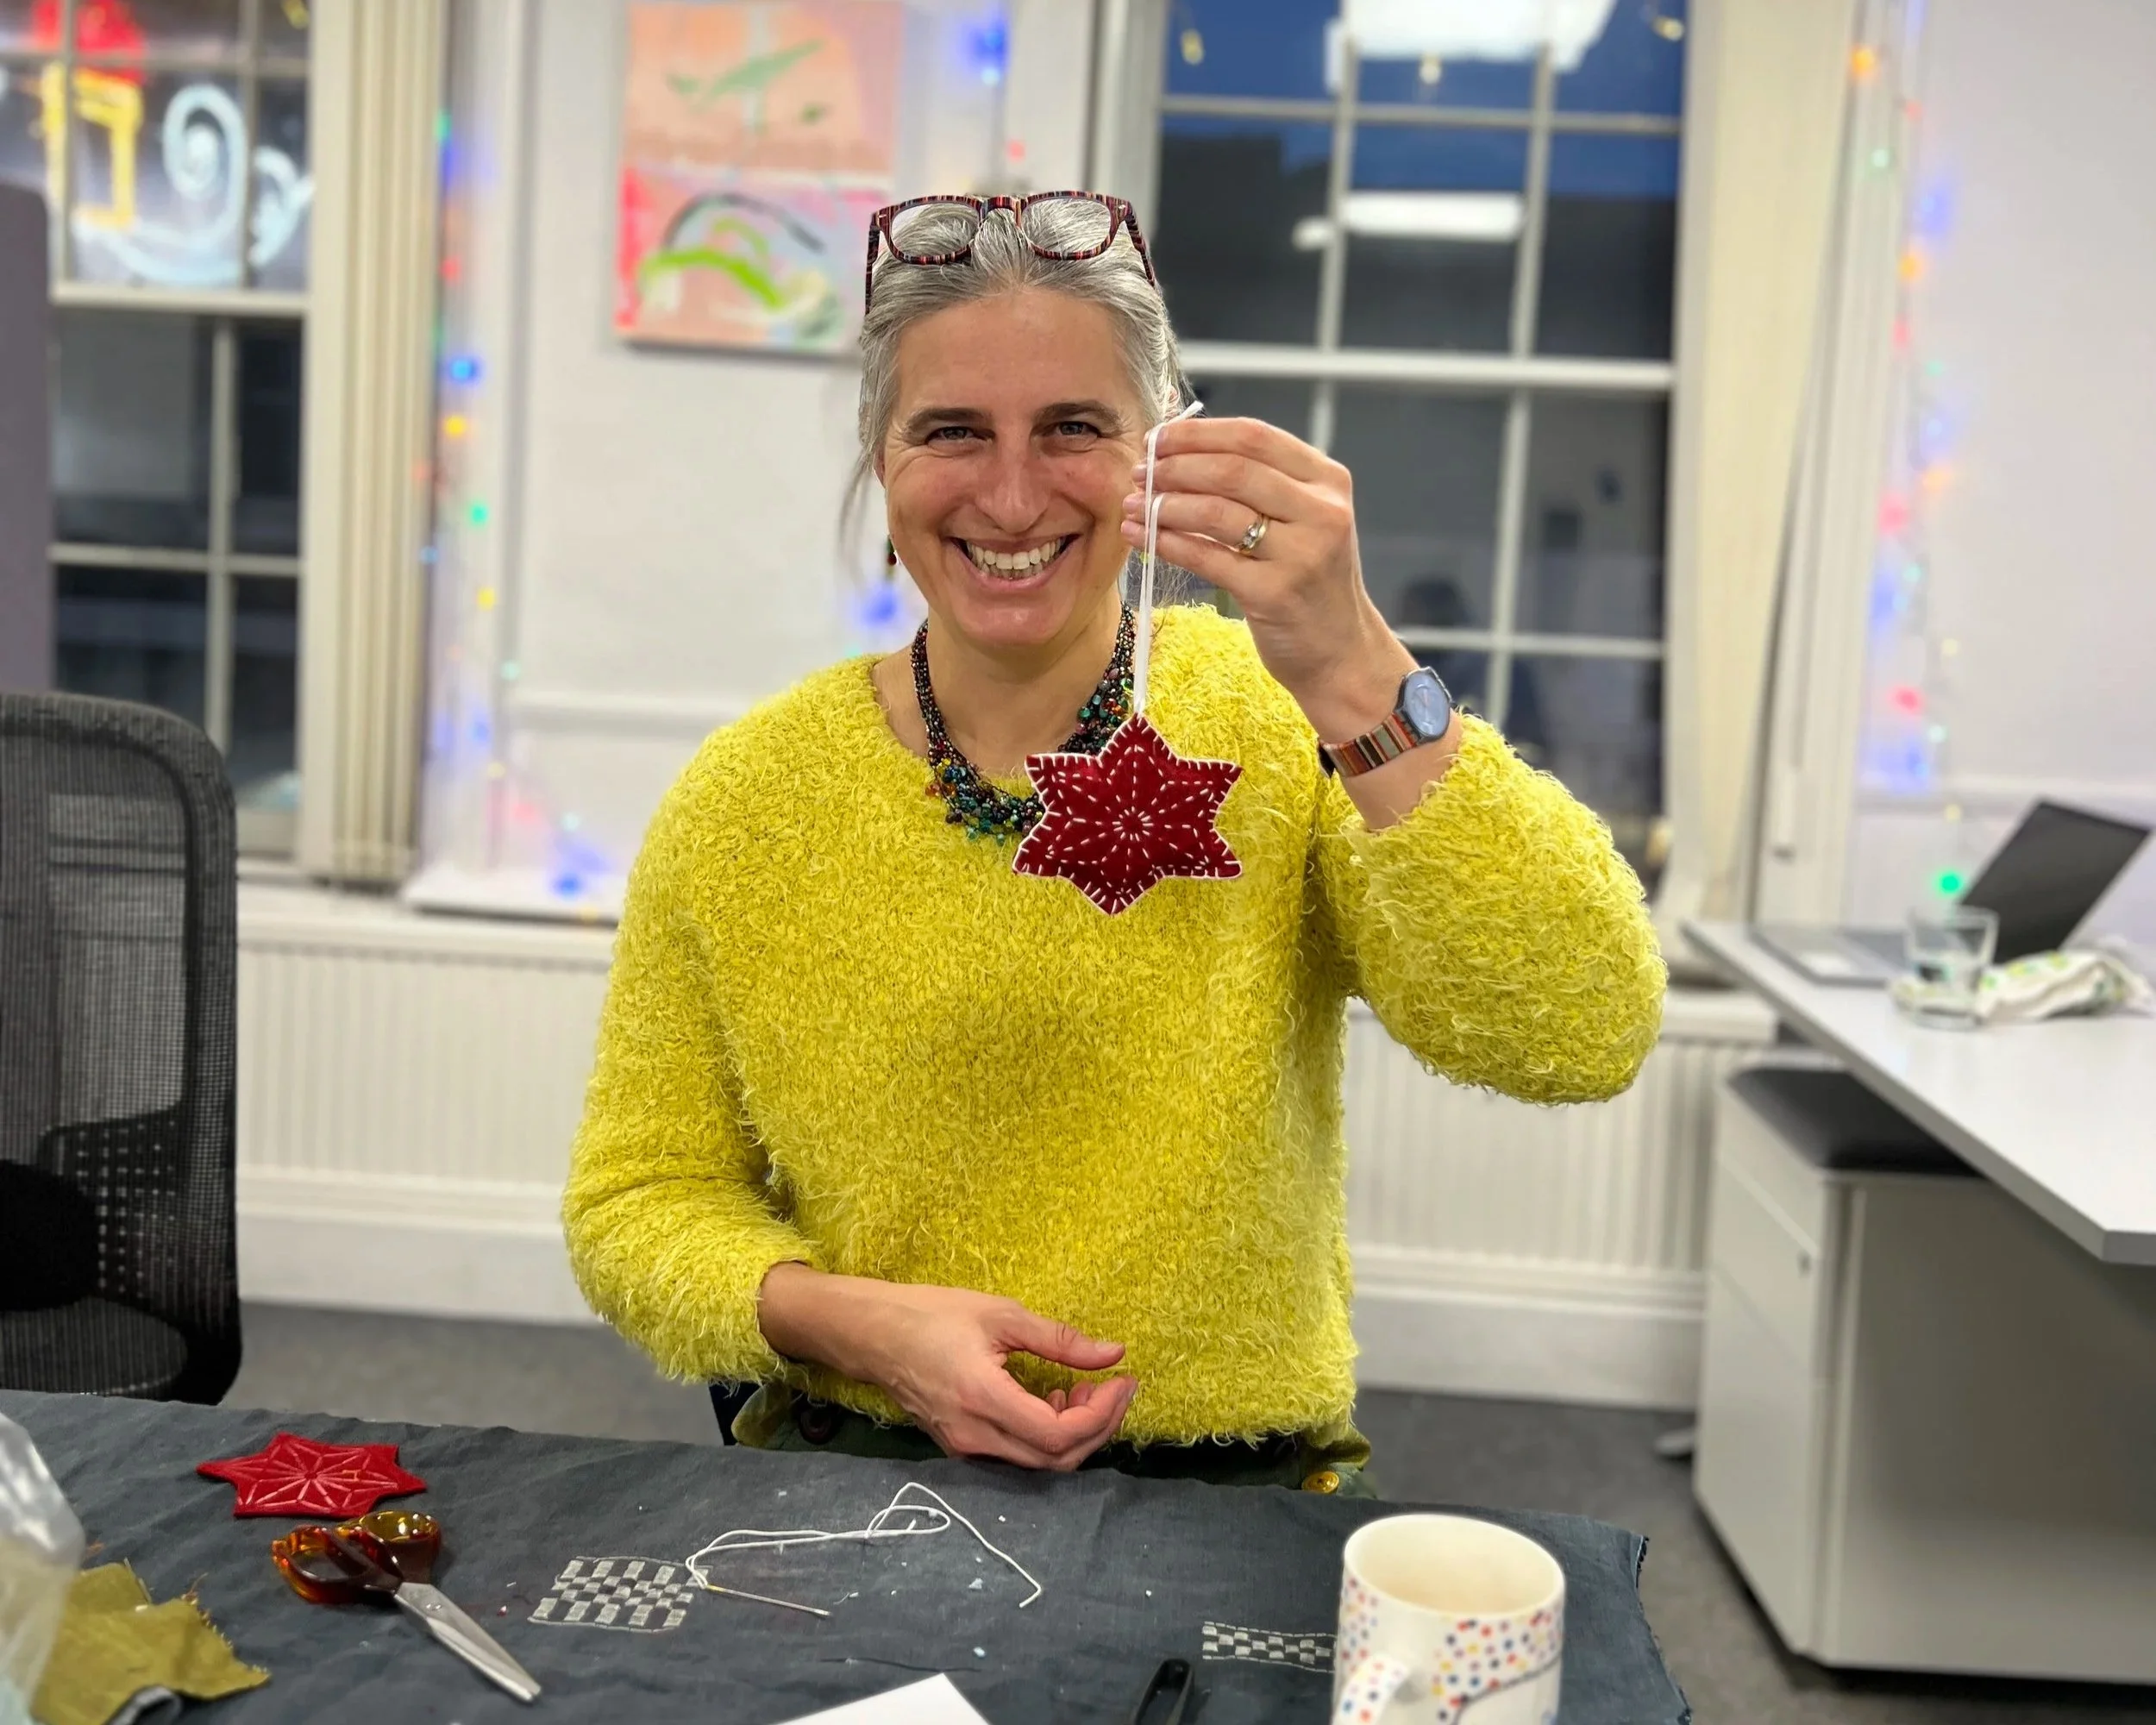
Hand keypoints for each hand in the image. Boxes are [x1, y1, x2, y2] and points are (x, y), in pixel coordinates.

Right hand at [758, 1265, 1138, 1469]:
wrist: (872, 1334)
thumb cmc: (932, 1314)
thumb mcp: (1000, 1315)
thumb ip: (1059, 1339)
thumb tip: (1113, 1354)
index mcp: (983, 1398)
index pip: (1058, 1435)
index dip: (1102, 1415)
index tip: (1123, 1381)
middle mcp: (973, 1436)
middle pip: (1055, 1459)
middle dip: (1097, 1427)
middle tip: (1113, 1387)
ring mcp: (964, 1448)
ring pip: (1038, 1464)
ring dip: (1072, 1434)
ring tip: (1081, 1390)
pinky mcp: (960, 1447)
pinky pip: (1016, 1456)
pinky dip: (1045, 1436)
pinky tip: (1049, 1400)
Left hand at [1120, 416, 1414, 742]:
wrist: (1342, 652)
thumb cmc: (1311, 581)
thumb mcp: (1305, 520)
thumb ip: (1263, 483)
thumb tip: (1181, 451)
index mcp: (1327, 480)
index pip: (1254, 436)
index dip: (1197, 433)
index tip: (1157, 438)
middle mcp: (1321, 512)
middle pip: (1232, 470)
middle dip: (1175, 467)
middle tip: (1139, 473)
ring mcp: (1301, 554)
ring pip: (1216, 512)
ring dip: (1163, 505)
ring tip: (1133, 504)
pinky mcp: (1275, 593)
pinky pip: (1207, 558)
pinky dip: (1166, 543)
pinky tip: (1140, 536)